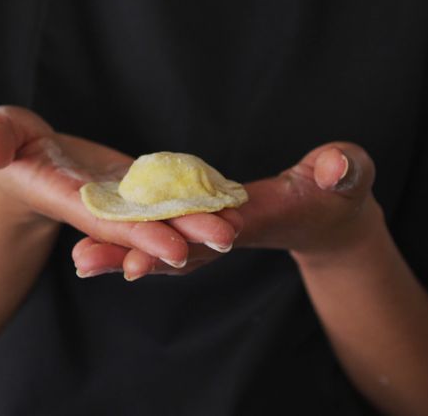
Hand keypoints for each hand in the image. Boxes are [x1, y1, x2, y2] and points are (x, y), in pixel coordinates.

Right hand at [0, 106, 241, 270]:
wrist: (25, 157)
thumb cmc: (6, 143)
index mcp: (65, 196)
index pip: (106, 219)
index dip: (139, 233)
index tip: (174, 248)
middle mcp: (99, 203)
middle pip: (145, 222)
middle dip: (183, 232)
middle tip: (226, 238)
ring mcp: (121, 196)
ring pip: (163, 211)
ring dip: (198, 220)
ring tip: (238, 221)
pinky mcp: (135, 184)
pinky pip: (167, 192)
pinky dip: (197, 197)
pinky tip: (230, 197)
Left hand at [71, 142, 378, 278]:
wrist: (331, 215)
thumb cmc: (343, 190)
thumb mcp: (350, 175)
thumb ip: (344, 170)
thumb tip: (337, 167)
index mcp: (262, 218)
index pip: (217, 232)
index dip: (182, 238)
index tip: (146, 253)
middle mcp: (229, 233)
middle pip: (176, 249)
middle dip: (133, 255)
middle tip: (86, 260)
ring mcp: (213, 235)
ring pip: (163, 249)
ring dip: (121, 255)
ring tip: (77, 259)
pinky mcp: (203, 229)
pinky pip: (163, 238)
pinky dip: (131, 244)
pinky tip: (94, 245)